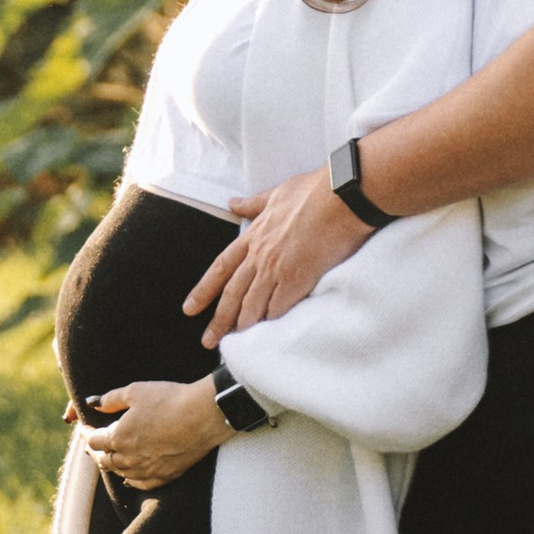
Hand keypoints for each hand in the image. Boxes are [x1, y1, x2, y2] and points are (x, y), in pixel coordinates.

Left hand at [81, 375, 222, 491]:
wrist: (204, 415)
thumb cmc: (170, 399)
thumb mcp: (136, 391)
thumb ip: (110, 399)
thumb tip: (92, 403)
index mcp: (118, 437)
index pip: (93, 441)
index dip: (86, 434)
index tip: (85, 428)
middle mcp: (129, 458)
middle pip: (104, 460)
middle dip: (96, 451)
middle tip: (94, 444)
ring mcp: (147, 470)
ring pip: (120, 473)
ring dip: (112, 464)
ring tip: (110, 458)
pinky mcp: (165, 476)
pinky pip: (140, 484)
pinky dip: (131, 479)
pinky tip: (129, 477)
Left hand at [183, 166, 369, 343]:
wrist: (342, 196)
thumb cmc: (315, 190)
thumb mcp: (278, 192)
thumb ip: (254, 203)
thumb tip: (233, 203)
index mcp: (254, 235)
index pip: (221, 267)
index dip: (204, 290)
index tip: (190, 308)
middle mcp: (260, 255)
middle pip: (232, 293)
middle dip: (218, 320)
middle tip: (208, 340)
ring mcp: (276, 268)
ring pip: (252, 305)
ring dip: (243, 325)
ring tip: (236, 343)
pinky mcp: (297, 279)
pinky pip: (278, 308)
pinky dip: (272, 322)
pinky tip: (269, 334)